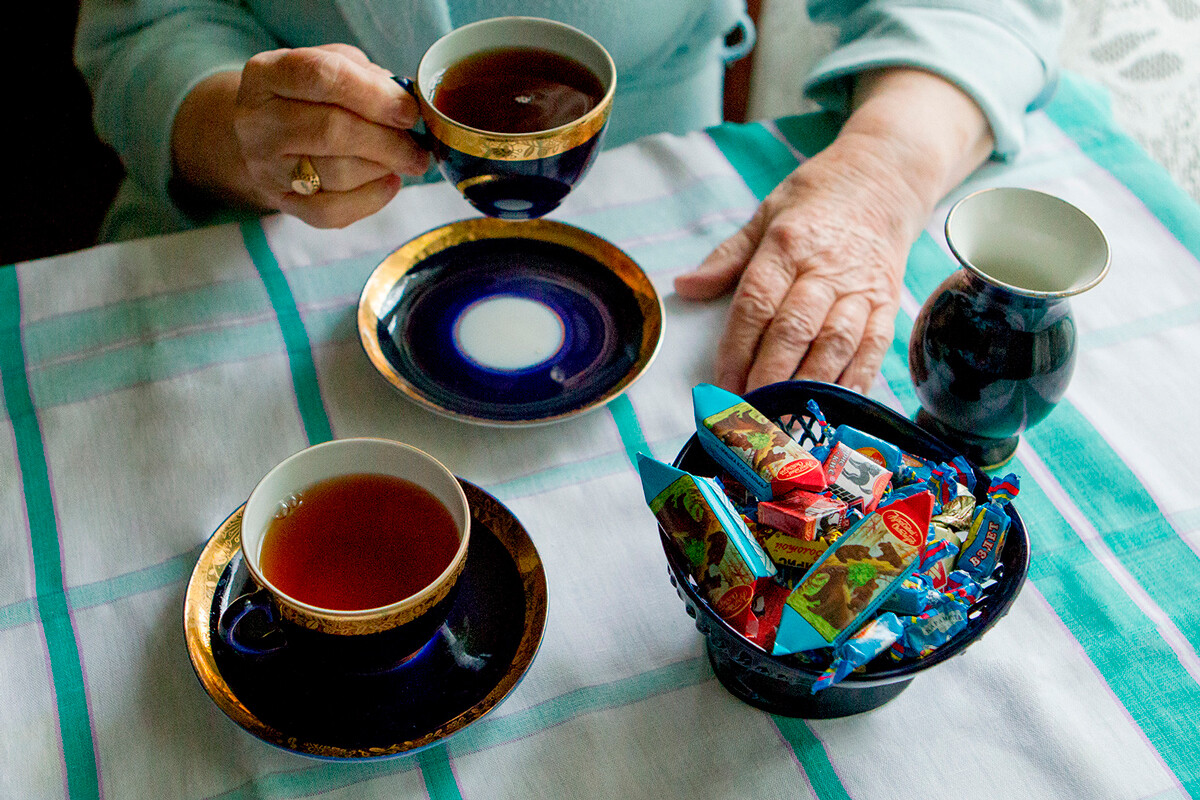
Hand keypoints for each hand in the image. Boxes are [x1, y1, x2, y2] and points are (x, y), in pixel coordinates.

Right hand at [173, 44, 429, 226]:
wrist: (265, 135)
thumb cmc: (309, 95)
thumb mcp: (331, 65)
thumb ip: (366, 76)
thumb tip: (406, 102)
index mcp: (267, 74)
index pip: (321, 77)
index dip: (374, 95)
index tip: (409, 112)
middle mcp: (257, 121)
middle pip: (330, 131)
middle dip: (387, 142)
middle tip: (418, 149)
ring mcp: (265, 167)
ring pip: (336, 174)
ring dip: (382, 168)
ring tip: (405, 160)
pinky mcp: (281, 202)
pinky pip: (331, 212)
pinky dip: (370, 200)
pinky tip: (390, 183)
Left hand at [675, 137, 914, 394]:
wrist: (886, 178)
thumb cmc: (817, 201)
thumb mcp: (765, 215)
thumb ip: (727, 259)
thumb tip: (684, 287)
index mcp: (788, 245)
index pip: (757, 303)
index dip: (737, 348)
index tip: (721, 384)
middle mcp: (826, 269)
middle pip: (795, 330)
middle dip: (769, 375)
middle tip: (748, 411)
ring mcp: (862, 289)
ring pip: (835, 344)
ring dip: (808, 385)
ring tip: (785, 417)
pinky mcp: (888, 304)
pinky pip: (874, 348)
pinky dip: (855, 381)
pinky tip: (834, 406)